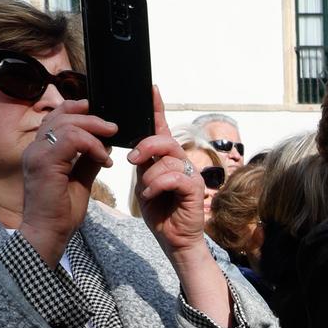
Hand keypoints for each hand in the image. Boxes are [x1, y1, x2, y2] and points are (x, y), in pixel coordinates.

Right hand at [16, 99, 114, 262]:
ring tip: (110, 145)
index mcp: (41, 150)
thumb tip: (104, 144)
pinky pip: (71, 140)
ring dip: (94, 131)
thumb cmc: (61, 212)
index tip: (97, 112)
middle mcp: (35, 148)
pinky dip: (91, 145)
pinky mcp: (44, 163)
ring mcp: (37, 154)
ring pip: (67, 125)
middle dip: (91, 118)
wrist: (48, 233)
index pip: (55, 118)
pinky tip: (103, 159)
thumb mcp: (81, 181)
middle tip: (113, 128)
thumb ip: (89, 161)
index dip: (74, 109)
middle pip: (61, 117)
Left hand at [128, 88, 207, 258]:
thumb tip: (134, 148)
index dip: (156, 107)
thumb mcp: (144, 181)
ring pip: (167, 160)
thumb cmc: (160, 211)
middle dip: (146, 146)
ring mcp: (191, 175)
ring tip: (146, 192)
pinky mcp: (195, 189)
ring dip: (150, 176)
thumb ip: (142, 163)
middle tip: (132, 160)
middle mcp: (182, 162)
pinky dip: (157, 186)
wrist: (174, 240)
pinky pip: (173, 177)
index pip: (161, 127)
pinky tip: (151, 196)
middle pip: (165, 140)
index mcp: (167, 158)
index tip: (151, 88)